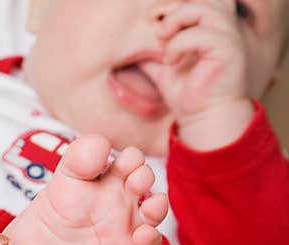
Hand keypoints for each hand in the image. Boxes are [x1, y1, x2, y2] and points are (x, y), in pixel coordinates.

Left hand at [153, 0, 253, 148]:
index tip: (158, 29)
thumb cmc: (186, 91)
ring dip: (177, 20)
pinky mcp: (228, 50)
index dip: (176, 7)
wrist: (202, 117)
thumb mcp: (163, 65)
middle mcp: (224, 26)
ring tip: (162, 40)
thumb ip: (153, 49)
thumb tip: (131, 40)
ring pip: (204, 7)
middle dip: (177, 8)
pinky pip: (201, 34)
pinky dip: (179, 44)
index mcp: (212, 25)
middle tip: (160, 31)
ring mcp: (229, 36)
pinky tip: (170, 61)